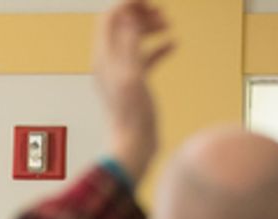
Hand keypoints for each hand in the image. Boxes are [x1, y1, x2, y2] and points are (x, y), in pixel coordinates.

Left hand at [93, 0, 174, 183]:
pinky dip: (158, 47)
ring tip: (168, 25)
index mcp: (104, 58)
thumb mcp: (131, 75)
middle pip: (120, 25)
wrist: (133, 145)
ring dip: (150, 28)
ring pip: (133, 39)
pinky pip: (144, 57)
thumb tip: (129, 17)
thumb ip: (129, 44)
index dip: (128, 5)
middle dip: (140, 14)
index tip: (149, 3)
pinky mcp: (133, 84)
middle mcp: (108, 63)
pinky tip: (173, 45)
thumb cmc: (131, 116)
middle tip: (162, 14)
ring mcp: (121, 73)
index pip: (109, 18)